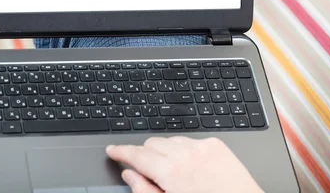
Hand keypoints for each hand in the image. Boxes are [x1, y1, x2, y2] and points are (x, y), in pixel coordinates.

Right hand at [106, 136, 262, 192]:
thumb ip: (144, 190)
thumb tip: (129, 175)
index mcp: (170, 172)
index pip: (136, 154)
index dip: (120, 151)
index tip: (113, 150)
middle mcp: (185, 154)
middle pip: (151, 143)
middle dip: (145, 154)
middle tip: (148, 171)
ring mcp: (202, 147)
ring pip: (170, 140)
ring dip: (165, 152)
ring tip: (174, 173)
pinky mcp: (216, 145)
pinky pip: (191, 140)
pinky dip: (185, 150)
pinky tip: (192, 167)